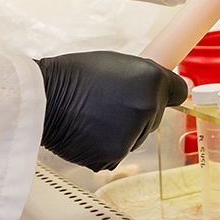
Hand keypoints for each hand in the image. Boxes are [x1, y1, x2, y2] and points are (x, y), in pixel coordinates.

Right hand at [37, 50, 191, 170]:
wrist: (42, 97)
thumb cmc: (72, 76)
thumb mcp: (115, 63)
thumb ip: (144, 77)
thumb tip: (166, 89)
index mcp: (151, 79)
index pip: (177, 92)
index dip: (164, 94)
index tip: (157, 97)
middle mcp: (147, 107)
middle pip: (154, 118)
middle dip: (136, 114)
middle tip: (106, 102)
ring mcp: (132, 134)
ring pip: (135, 138)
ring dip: (120, 133)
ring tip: (92, 116)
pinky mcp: (114, 156)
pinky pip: (116, 154)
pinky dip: (103, 148)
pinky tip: (86, 132)